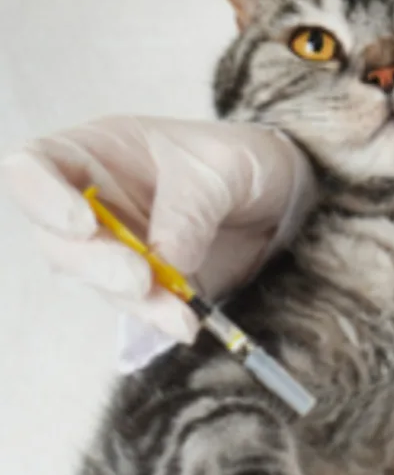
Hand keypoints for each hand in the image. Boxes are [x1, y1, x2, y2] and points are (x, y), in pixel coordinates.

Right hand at [2, 116, 314, 341]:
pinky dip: (159, 317)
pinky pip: (137, 308)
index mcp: (95, 152)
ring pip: (96, 285)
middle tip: (142, 278)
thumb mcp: (223, 167)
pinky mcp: (144, 288)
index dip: (42, 199)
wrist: (280, 200)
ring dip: (136, 302)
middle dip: (95, 266)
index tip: (83, 224)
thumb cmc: (238, 160)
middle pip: (58, 242)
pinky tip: (186, 322)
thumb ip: (190, 208)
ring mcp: (114, 251)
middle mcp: (91, 204)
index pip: (32, 170)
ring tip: (181, 312)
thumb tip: (165, 258)